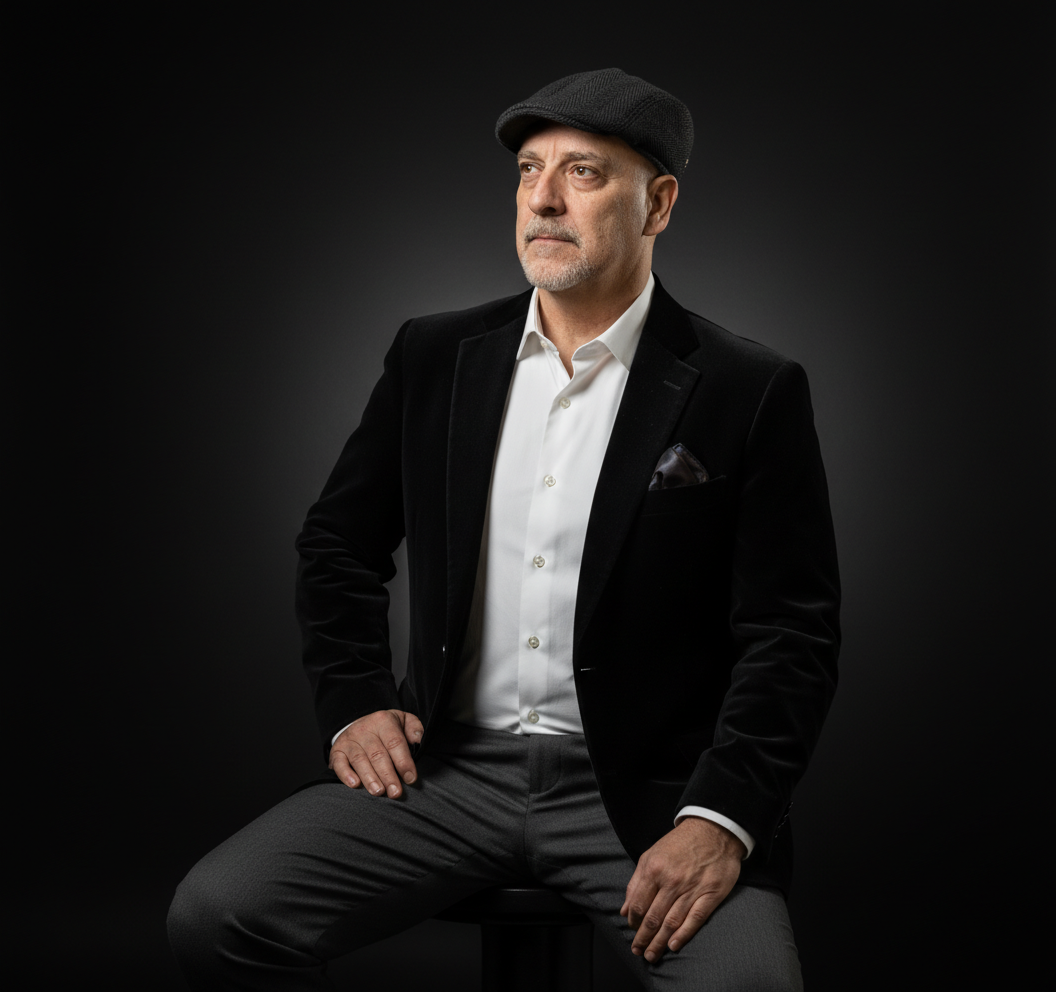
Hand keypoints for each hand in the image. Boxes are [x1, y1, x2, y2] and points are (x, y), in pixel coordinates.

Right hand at [328, 709, 423, 797]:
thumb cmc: (387, 729)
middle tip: (395, 792)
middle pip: (377, 754)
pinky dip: (345, 774)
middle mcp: (365, 729)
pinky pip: (339, 762)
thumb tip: (418, 740)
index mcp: (384, 721)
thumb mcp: (403, 721)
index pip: (395, 742)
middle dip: (388, 775)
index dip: (403, 762)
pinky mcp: (337, 750)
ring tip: (378, 792)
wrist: (360, 723)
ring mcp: (349, 740)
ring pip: (359, 760)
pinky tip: (354, 784)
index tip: (410, 778)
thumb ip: (414, 728)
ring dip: (369, 778)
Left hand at [620, 816, 745, 962]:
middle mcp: (671, 881)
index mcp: (654, 869)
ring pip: (671, 922)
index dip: (633, 922)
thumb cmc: (679, 844)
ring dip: (659, 942)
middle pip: (653, 917)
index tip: (632, 931)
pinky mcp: (711, 894)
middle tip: (638, 951)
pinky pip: (695, 919)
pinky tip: (673, 945)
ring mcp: (692, 888)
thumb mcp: (651, 855)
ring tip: (652, 954)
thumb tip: (625, 910)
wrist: (713, 830)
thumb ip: (636, 882)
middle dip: (643, 938)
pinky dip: (683, 934)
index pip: (639, 904)